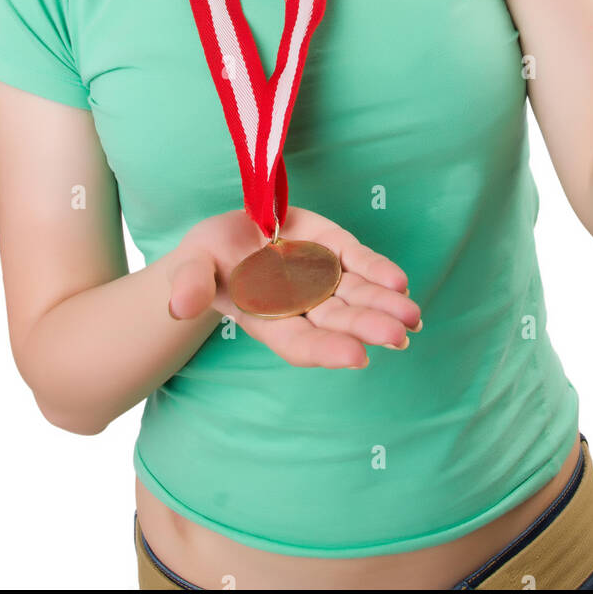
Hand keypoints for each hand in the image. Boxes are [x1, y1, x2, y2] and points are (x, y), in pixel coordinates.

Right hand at [166, 204, 421, 369]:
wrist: (226, 235)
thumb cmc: (205, 261)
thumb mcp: (190, 267)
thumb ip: (190, 285)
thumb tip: (179, 305)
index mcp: (267, 319)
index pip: (301, 343)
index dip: (328, 350)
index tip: (358, 358)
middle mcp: (301, 304)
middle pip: (338, 321)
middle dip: (368, 327)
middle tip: (399, 336)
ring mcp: (321, 277)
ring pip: (357, 295)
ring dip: (385, 306)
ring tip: (413, 317)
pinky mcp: (334, 249)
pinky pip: (360, 262)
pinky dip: (379, 272)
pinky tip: (400, 282)